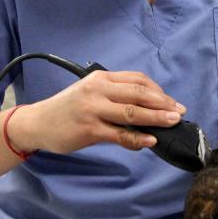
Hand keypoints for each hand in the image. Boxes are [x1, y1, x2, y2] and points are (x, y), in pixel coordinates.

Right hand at [7, 70, 185, 154]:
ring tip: (172, 122)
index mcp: (100, 78)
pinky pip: (119, 134)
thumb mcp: (89, 93)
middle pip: (139, 93)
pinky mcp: (89, 129)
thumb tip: (146, 109)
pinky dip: (137, 138)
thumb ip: (114, 96)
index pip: (137, 80)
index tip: (171, 102)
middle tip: (180, 112)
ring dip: (156, 118)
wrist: (37, 123)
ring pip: (132, 112)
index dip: (158, 91)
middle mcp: (97, 90)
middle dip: (163, 103)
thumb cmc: (67, 109)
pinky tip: (149, 140)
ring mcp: (93, 109)